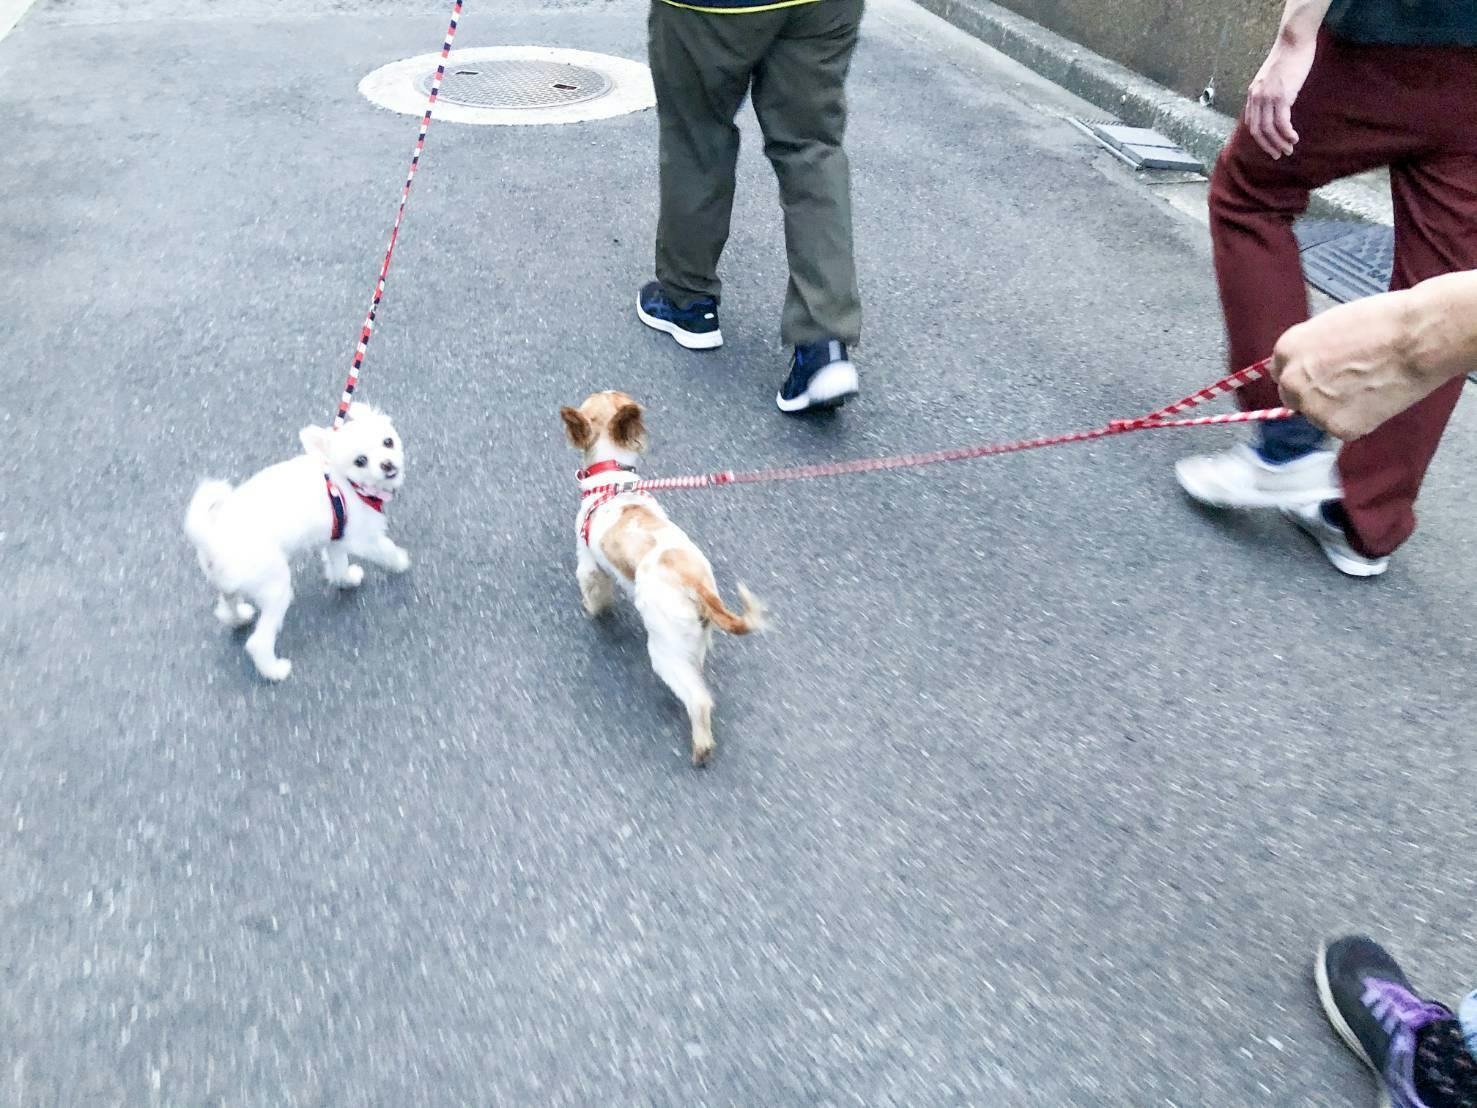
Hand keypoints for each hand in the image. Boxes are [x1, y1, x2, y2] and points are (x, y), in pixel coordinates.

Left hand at [1244, 34, 1316, 158]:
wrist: (1293, 41)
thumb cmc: (1287, 57)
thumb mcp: (1272, 77)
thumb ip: (1270, 92)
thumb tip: (1276, 106)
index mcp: (1252, 94)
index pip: (1251, 123)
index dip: (1260, 138)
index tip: (1270, 146)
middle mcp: (1256, 97)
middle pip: (1257, 131)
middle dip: (1267, 146)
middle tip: (1278, 155)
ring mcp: (1267, 97)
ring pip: (1269, 130)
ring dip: (1279, 143)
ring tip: (1289, 150)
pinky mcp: (1281, 96)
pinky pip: (1281, 122)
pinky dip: (1287, 134)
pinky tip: (1294, 139)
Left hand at [1270, 295, 1418, 438]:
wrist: (1418, 339)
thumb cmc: (1383, 322)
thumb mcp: (1331, 326)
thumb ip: (1312, 350)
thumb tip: (1310, 366)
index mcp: (1286, 350)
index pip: (1282, 373)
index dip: (1305, 374)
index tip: (1321, 374)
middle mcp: (1292, 382)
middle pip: (1294, 397)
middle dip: (1315, 394)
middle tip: (1346, 384)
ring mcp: (1313, 408)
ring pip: (1319, 415)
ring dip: (1337, 408)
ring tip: (1369, 387)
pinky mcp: (1339, 428)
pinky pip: (1344, 428)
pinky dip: (1360, 419)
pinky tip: (1378, 398)